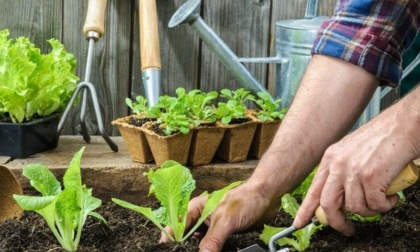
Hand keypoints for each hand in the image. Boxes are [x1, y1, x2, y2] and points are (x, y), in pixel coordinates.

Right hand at [160, 182, 279, 251]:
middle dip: (184, 247)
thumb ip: (212, 240)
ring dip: (199, 250)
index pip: (176, 226)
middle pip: (186, 238)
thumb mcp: (226, 221)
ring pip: (199, 244)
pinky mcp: (223, 236)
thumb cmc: (245, 200)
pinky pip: (213, 248)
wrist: (267, 198)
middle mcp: (201, 219)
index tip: (166, 250)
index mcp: (196, 209)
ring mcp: (212, 228)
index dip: (170, 240)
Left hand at [293, 102, 419, 235]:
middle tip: (347, 229)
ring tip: (381, 201)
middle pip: (328, 204)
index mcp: (330, 158)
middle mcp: (338, 164)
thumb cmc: (383, 138)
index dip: (306, 210)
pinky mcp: (371, 177)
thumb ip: (341, 173)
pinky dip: (385, 205)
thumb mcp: (351, 152)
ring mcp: (353, 170)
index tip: (299, 223)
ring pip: (355, 207)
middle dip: (337, 222)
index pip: (313, 190)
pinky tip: (391, 196)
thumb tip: (340, 199)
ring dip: (370, 210)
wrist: (404, 126)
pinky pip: (375, 205)